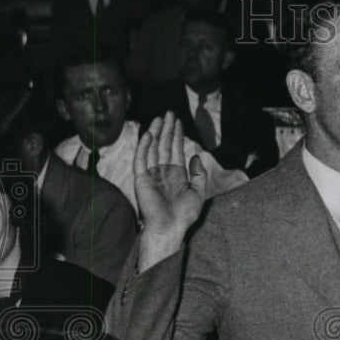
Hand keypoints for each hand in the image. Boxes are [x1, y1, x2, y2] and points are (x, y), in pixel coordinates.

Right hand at [134, 113, 205, 238]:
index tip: (178, 122)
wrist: (169, 226)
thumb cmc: (184, 214)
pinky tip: (149, 133)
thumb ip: (199, 174)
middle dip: (167, 129)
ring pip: (153, 148)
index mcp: (175, 175)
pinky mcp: (141, 178)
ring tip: (160, 117)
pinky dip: (144, 146)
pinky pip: (141, 158)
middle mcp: (162, 172)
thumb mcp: (198, 192)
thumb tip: (196, 157)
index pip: (175, 150)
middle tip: (169, 113)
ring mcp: (151, 174)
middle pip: (164, 145)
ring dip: (156, 133)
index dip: (176, 135)